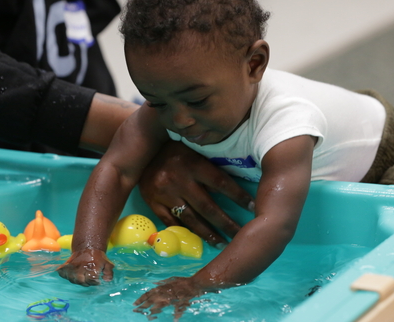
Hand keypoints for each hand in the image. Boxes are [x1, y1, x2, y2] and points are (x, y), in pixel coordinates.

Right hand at [57, 248, 113, 285]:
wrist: (87, 247)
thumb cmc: (98, 257)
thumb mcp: (107, 263)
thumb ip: (109, 273)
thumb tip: (106, 280)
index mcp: (91, 267)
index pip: (91, 281)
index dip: (94, 282)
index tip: (97, 280)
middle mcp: (81, 268)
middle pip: (81, 282)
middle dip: (86, 282)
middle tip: (89, 278)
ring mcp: (72, 267)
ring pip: (73, 280)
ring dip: (78, 280)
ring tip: (82, 275)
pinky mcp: (65, 266)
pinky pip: (64, 275)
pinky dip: (67, 276)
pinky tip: (73, 273)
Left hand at [133, 276, 205, 319]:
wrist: (194, 283)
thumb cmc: (182, 281)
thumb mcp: (171, 279)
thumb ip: (162, 282)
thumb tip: (155, 283)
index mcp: (162, 287)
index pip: (149, 293)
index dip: (141, 298)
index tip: (134, 303)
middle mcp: (165, 292)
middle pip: (151, 300)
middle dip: (143, 305)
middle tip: (135, 311)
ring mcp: (172, 298)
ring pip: (160, 306)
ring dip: (154, 311)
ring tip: (148, 317)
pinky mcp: (180, 302)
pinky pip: (177, 310)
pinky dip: (176, 314)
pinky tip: (175, 320)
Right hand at [139, 141, 254, 246]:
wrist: (140, 150)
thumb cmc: (174, 149)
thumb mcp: (194, 151)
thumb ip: (210, 168)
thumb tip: (231, 189)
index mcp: (192, 163)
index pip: (221, 183)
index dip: (238, 196)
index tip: (253, 207)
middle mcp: (178, 179)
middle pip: (208, 207)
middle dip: (227, 223)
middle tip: (241, 235)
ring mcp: (164, 194)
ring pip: (190, 219)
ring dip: (208, 233)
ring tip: (222, 243)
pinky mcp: (152, 203)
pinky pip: (172, 222)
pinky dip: (185, 232)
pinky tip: (197, 239)